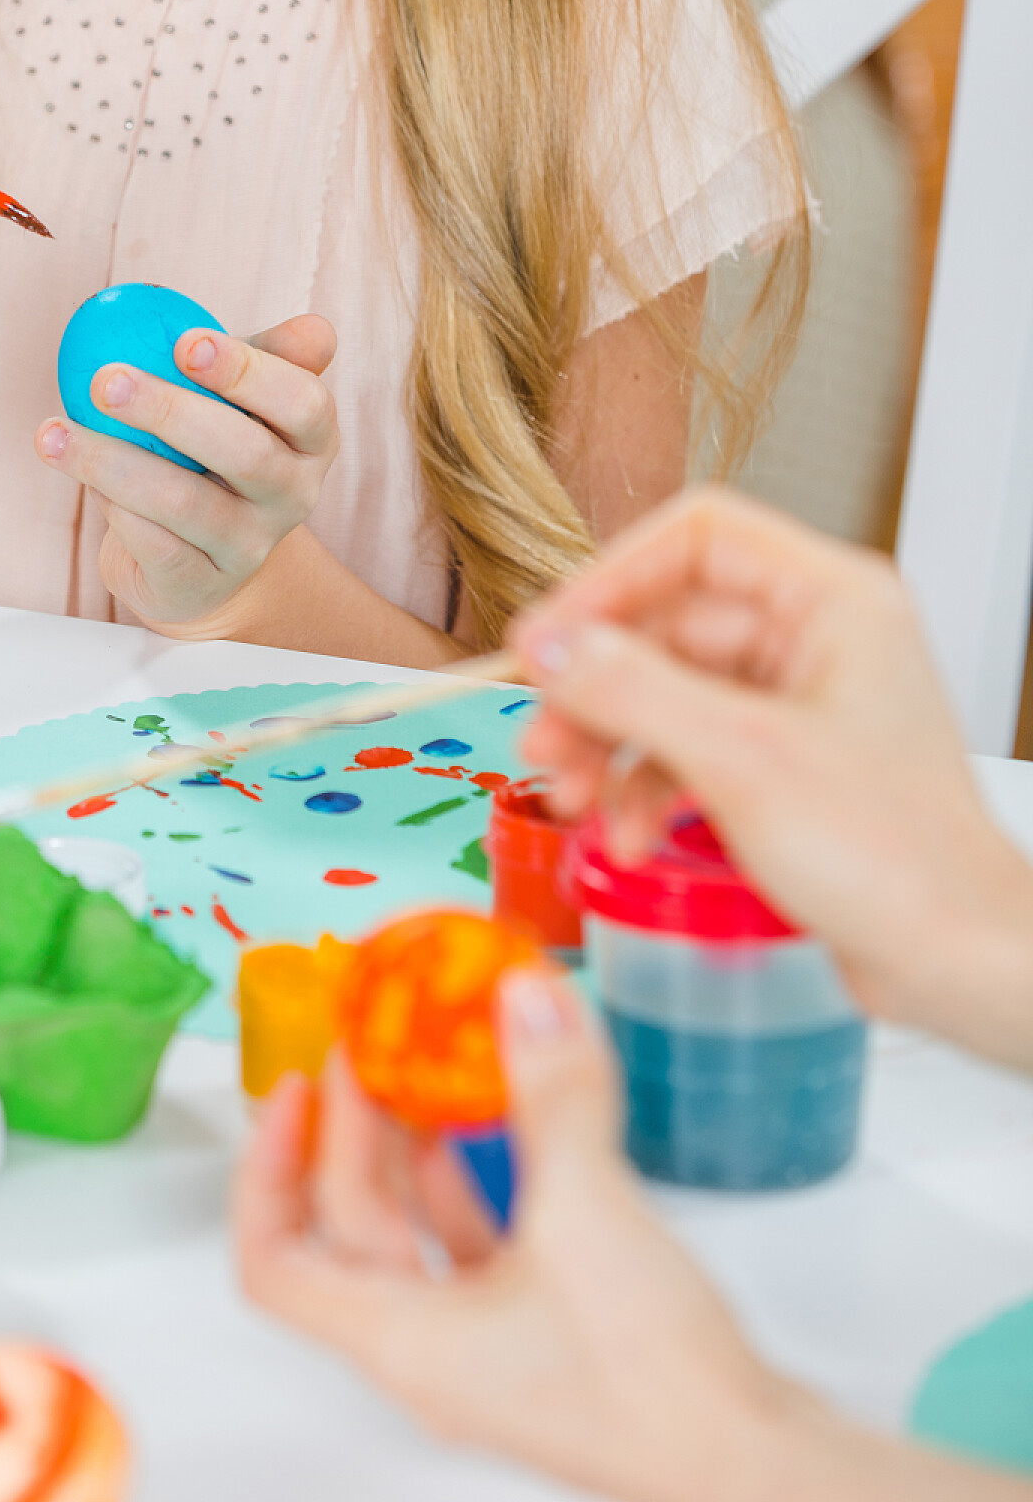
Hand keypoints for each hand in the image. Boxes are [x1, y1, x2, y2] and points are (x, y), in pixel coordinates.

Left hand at [35, 317, 339, 634]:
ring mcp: (249, 547)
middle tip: (105, 381)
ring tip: (54, 434)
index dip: (248, 371)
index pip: (304, 403)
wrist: (197, 557)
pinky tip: (82, 480)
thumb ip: (262, 355)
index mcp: (312, 439)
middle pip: (244, 453)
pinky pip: (155, 546)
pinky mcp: (201, 586)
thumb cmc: (214, 452)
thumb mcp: (240, 399)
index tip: (185, 342)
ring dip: (111, 463)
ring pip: (184, 503)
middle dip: (168, 411)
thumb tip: (314, 329)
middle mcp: (293, 496)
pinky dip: (115, 510)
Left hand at [234, 965, 790, 1501]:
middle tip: (373, 1049)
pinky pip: (483, 1254)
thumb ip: (551, 1096)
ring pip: (418, 1243)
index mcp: (401, 1340)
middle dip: (351, 1135)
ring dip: (413, 1157)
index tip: (296, 1091)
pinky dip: (480, 1186)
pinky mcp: (549, 1343)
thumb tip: (527, 998)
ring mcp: (491, 1354)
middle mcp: (430, 1354)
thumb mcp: (587, 1211)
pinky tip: (510, 1131)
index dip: (267, 1171)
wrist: (756, 1466)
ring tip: (430, 1074)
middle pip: (349, 1235)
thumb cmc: (652, 1381)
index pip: (275, 1263)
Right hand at [504, 490, 1032, 1055]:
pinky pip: (687, 747)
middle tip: (543, 741)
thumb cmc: (898, 860)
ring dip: (609, 745)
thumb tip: (549, 645)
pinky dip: (645, 787)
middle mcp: (816, 637)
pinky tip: (627, 836)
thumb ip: (632, 690)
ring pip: (667, 690)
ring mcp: (799, 701)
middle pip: (668, 623)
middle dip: (597, 689)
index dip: (611, 580)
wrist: (958, 961)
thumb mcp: (741, 760)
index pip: (698, 539)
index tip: (548, 639)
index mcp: (832, 601)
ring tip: (570, 798)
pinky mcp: (783, 762)